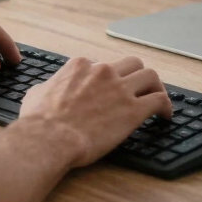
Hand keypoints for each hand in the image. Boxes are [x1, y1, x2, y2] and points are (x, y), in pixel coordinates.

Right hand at [19, 55, 171, 167]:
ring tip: (158, 100)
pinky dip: (165, 106)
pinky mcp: (132, 110)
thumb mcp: (36, 94)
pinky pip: (158, 100)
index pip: (102, 65)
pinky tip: (165, 116)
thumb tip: (44, 91)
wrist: (49, 138)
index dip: (108, 79)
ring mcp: (119, 89)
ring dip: (155, 87)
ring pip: (150, 76)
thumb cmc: (39, 121)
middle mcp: (103, 71)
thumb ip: (47, 87)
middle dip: (137, 75)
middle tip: (139, 90)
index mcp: (80, 66)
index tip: (110, 91)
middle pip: (131, 63)